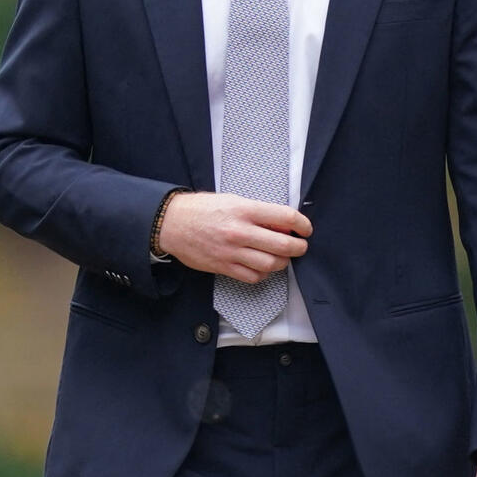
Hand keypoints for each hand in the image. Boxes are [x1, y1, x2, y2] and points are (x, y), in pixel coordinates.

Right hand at [157, 191, 309, 280]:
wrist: (171, 223)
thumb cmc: (201, 209)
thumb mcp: (232, 200)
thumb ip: (257, 212)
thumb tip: (282, 224)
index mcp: (244, 210)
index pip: (286, 217)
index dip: (303, 225)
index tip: (305, 229)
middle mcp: (240, 231)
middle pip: (284, 245)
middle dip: (298, 248)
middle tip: (299, 246)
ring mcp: (232, 251)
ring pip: (272, 264)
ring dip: (282, 262)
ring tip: (280, 257)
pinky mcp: (224, 266)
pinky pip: (254, 276)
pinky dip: (263, 273)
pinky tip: (261, 265)